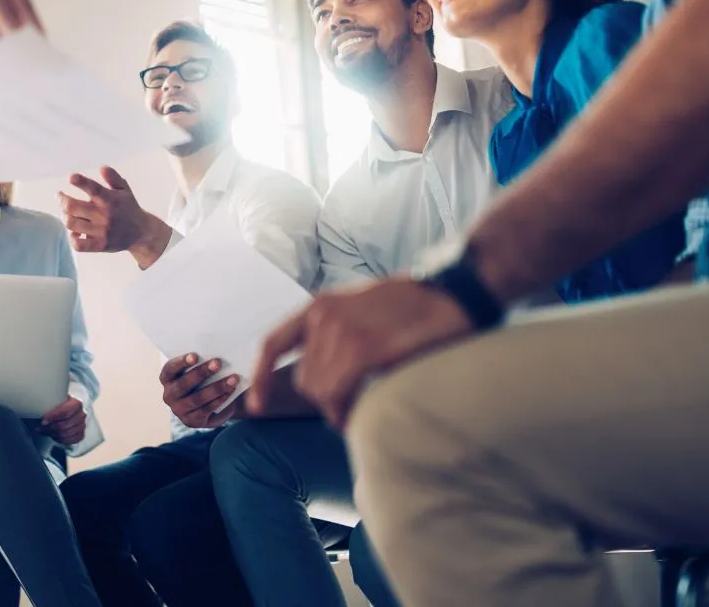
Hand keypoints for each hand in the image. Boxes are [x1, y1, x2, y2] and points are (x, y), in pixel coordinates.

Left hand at [39, 396, 86, 445]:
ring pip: (66, 434)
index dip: (53, 418)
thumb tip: (35, 410)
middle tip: (41, 428)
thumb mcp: (52, 400)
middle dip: (50, 428)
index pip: (65, 412)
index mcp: (76, 403)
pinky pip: (71, 441)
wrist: (64, 410)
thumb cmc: (56, 405)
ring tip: (45, 431)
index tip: (43, 421)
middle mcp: (81, 414)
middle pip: (64, 425)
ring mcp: (82, 425)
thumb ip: (47, 404)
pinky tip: (54, 436)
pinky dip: (60, 440)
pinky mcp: (81, 435)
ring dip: (53, 434)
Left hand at [60, 168, 170, 266]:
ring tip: (66, 213)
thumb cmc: (129, 208)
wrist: (142, 233)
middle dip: (62, 199)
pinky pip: (79, 245)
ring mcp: (102, 232)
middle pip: (73, 207)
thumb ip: (114, 178)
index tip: (71, 177)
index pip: (95, 189)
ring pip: (72, 224)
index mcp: (111, 200)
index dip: (82, 182)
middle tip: (60, 196)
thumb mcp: (125, 190)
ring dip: (65, 217)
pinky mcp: (100, 245)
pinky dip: (72, 238)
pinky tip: (75, 232)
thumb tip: (102, 168)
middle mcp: (105, 216)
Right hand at [161, 354, 238, 428]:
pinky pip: (206, 409)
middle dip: (201, 373)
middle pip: (183, 384)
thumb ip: (202, 361)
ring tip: (233, 378)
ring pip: (197, 398)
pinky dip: (220, 399)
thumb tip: (215, 353)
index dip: (181, 362)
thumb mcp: (201, 369)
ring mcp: (179, 410)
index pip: (170, 369)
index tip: (195, 356)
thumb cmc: (206, 377)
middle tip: (218, 363)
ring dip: (217, 387)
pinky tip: (230, 391)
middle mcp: (169, 395)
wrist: (216, 400)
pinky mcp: (192, 421)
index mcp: (167, 378)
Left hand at [248, 277, 474, 429]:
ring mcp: (342, 331)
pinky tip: (359, 414)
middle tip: (350, 405)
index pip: (274, 343)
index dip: (259, 377)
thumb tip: (322, 375)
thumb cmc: (413, 307)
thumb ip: (336, 334)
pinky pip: (337, 395)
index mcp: (319, 306)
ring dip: (337, 407)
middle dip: (323, 399)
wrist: (453, 293)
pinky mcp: (364, 349)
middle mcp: (323, 316)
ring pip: (319, 392)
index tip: (255, 405)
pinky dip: (344, 412)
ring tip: (361, 406)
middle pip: (303, 379)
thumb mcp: (360, 310)